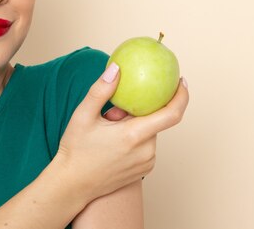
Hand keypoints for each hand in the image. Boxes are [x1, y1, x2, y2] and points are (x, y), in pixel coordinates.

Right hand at [55, 63, 188, 201]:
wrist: (72, 184)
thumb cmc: (75, 149)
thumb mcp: (83, 115)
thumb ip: (101, 90)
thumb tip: (116, 68)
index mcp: (134, 136)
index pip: (171, 113)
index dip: (181, 95)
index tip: (181, 81)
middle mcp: (146, 151)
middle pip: (154, 120)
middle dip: (138, 110)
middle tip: (112, 114)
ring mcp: (146, 163)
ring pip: (149, 133)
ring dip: (135, 125)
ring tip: (108, 131)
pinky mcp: (144, 171)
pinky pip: (146, 146)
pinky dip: (135, 138)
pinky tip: (113, 143)